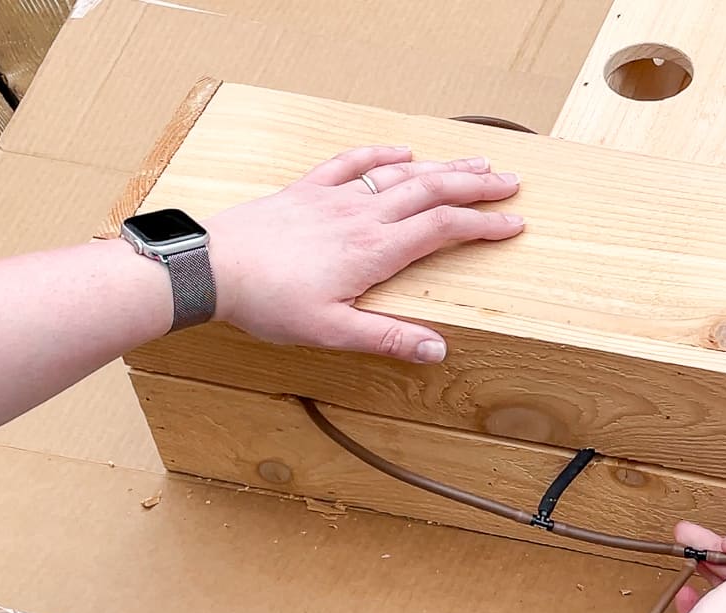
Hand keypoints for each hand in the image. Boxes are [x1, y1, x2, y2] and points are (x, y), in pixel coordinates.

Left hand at [203, 145, 524, 363]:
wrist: (211, 267)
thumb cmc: (268, 302)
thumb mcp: (331, 331)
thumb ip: (387, 339)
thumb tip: (437, 349)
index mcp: (375, 251)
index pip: (443, 229)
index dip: (483, 225)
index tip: (514, 224)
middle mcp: (363, 216)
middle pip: (433, 190)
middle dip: (477, 185)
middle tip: (511, 182)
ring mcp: (336, 197)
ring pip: (402, 173)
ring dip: (442, 165)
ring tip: (475, 162)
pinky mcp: (308, 190)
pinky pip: (352, 162)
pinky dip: (382, 153)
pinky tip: (401, 150)